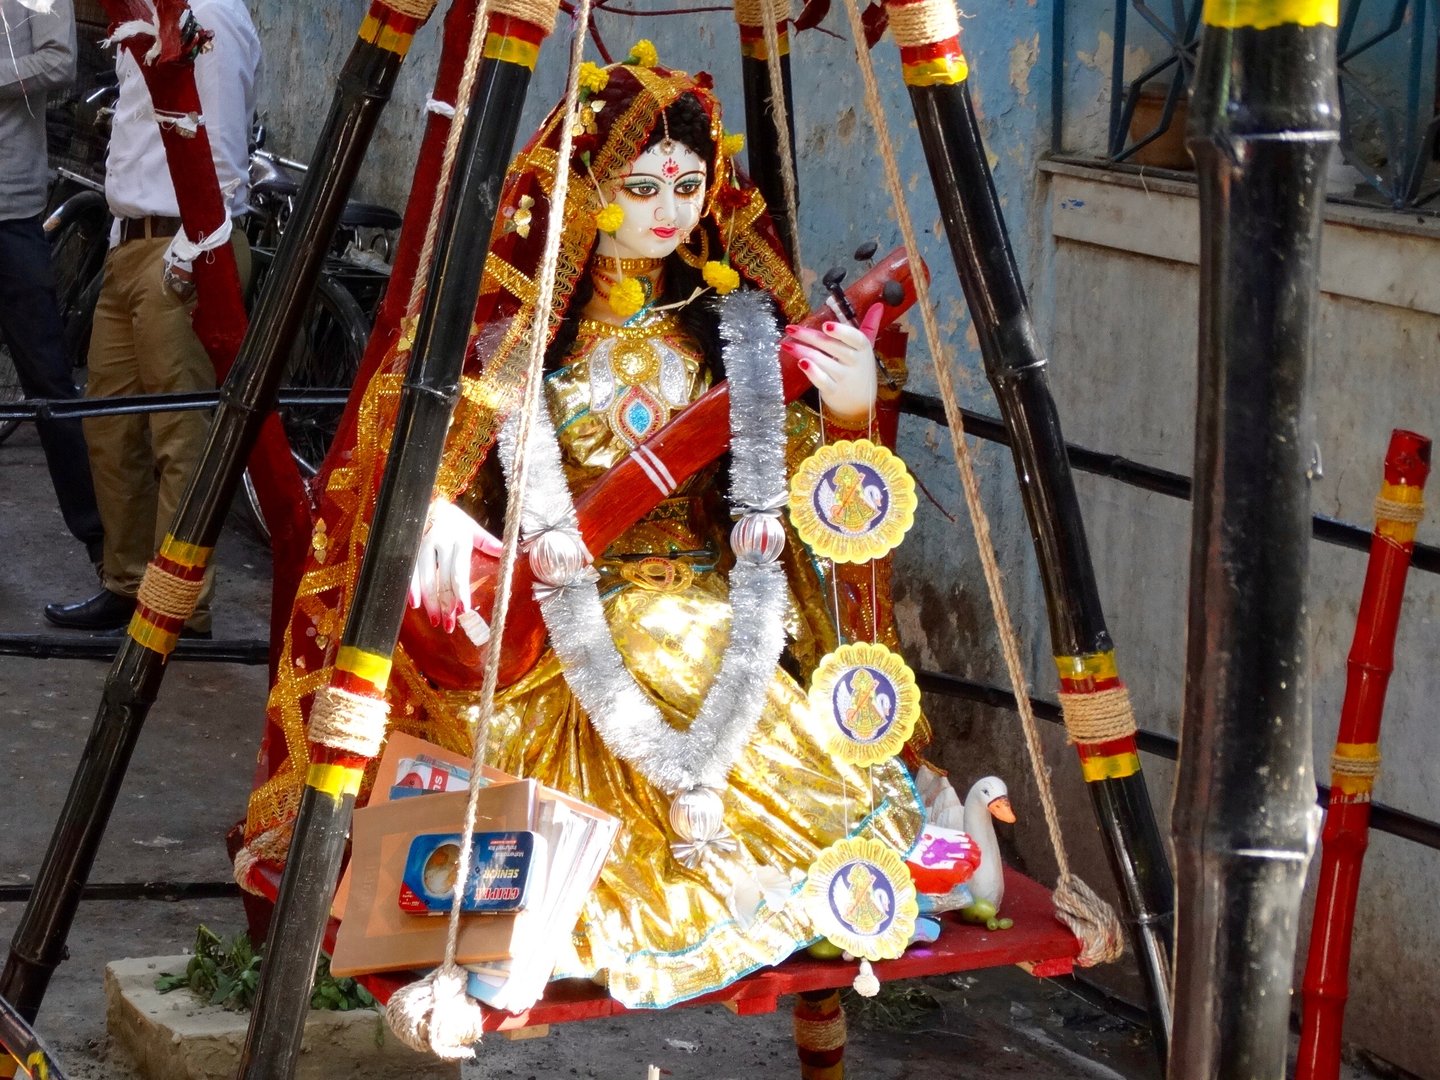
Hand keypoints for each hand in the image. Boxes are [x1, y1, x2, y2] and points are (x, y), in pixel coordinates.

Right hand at [408, 499, 502, 632]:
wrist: (426, 502)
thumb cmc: (452, 519)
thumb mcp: (471, 527)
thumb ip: (486, 542)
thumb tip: (507, 552)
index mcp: (458, 540)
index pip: (459, 572)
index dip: (461, 592)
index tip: (463, 610)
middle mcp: (440, 544)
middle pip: (442, 580)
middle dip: (445, 605)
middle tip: (449, 625)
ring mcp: (422, 546)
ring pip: (425, 579)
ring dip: (430, 602)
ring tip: (435, 621)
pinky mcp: (409, 549)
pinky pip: (409, 571)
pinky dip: (411, 588)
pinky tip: (415, 604)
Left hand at [782, 302, 883, 424]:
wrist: (860, 405)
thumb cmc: (860, 371)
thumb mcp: (867, 349)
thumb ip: (870, 326)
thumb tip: (879, 305)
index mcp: (863, 349)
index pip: (855, 338)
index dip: (841, 331)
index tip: (825, 325)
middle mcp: (855, 362)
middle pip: (832, 347)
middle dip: (809, 336)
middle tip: (791, 329)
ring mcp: (845, 378)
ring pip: (823, 362)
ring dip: (803, 351)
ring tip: (787, 345)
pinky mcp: (834, 391)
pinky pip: (822, 381)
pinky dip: (812, 372)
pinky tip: (801, 363)